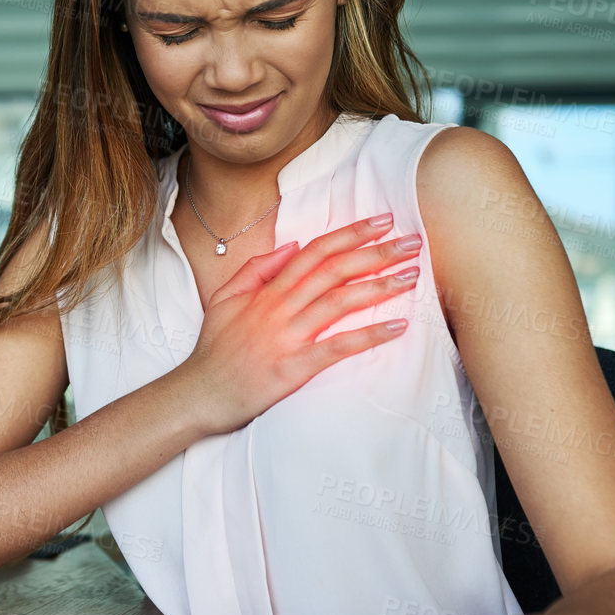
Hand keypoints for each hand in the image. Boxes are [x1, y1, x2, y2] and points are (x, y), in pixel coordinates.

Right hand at [178, 214, 422, 434]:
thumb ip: (257, 268)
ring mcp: (287, 336)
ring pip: (339, 302)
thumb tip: (293, 244)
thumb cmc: (215, 348)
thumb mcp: (226, 297)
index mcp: (267, 289)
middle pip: (334, 270)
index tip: (383, 222)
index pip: (316, 251)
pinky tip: (397, 327)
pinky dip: (369, 336)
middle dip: (377, 253)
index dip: (351, 233)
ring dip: (380, 286)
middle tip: (413, 243)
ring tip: (413, 277)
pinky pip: (337, 347)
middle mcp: (279, 307)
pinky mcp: (294, 367)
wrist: (200, 393)